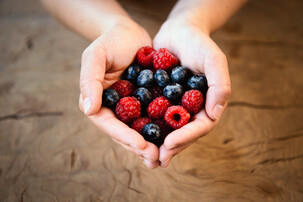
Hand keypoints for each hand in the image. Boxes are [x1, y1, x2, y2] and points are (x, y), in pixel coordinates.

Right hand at [79, 18, 159, 168]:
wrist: (130, 34)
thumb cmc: (110, 41)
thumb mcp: (96, 55)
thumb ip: (90, 81)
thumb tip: (89, 109)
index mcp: (98, 102)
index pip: (109, 124)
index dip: (124, 136)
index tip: (141, 145)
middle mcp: (113, 109)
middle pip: (125, 133)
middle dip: (140, 147)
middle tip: (157, 157)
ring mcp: (129, 108)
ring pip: (139, 131)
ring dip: (151, 145)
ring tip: (164, 155)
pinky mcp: (145, 103)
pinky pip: (152, 119)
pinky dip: (161, 130)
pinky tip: (173, 138)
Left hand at [153, 19, 230, 166]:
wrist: (178, 32)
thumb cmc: (198, 43)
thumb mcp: (213, 59)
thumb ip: (220, 85)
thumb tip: (215, 114)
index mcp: (207, 104)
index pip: (199, 127)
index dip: (186, 137)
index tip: (169, 144)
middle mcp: (192, 109)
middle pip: (182, 134)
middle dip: (170, 148)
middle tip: (155, 160)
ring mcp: (175, 106)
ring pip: (167, 130)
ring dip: (157, 144)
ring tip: (145, 157)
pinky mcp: (160, 100)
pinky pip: (153, 116)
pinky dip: (144, 127)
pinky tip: (133, 135)